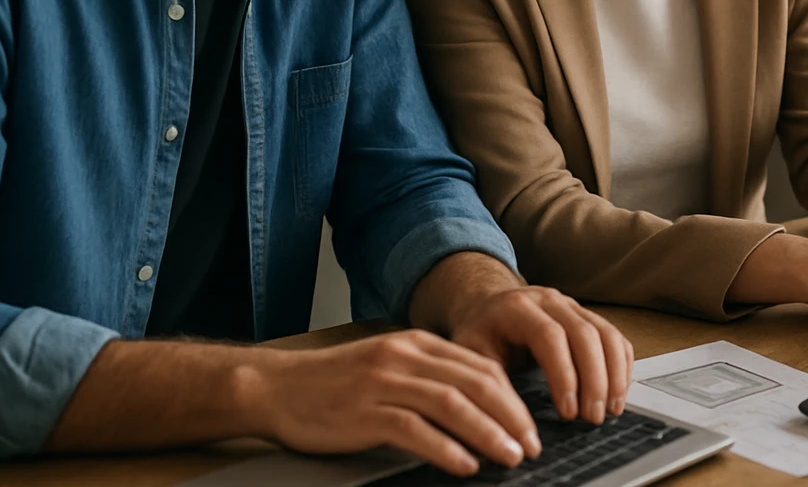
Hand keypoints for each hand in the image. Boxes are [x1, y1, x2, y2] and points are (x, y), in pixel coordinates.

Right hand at [249, 329, 541, 477]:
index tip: (530, 425)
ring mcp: (384, 381)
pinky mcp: (364, 410)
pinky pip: (415, 428)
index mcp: (416, 343)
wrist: (276, 387)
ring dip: (488, 432)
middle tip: (531, 444)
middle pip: (475, 383)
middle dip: (511, 415)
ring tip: (510, 455)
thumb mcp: (389, 368)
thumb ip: (429, 379)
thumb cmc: (334, 385)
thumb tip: (478, 409)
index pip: (480, 366)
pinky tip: (465, 463)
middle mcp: (404, 356)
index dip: (513, 397)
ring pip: (452, 404)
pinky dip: (445, 447)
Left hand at [452, 285, 633, 426]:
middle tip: (594, 418)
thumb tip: (513, 426)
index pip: (549, 337)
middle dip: (594, 380)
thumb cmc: (480, 335)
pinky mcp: (586, 316)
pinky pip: (614, 336)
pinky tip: (617, 392)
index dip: (564, 375)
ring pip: (605, 333)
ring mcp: (572, 305)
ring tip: (611, 410)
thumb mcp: (470, 356)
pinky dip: (621, 365)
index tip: (569, 412)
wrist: (488, 308)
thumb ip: (489, 384)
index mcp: (517, 307)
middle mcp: (549, 300)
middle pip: (584, 333)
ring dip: (613, 374)